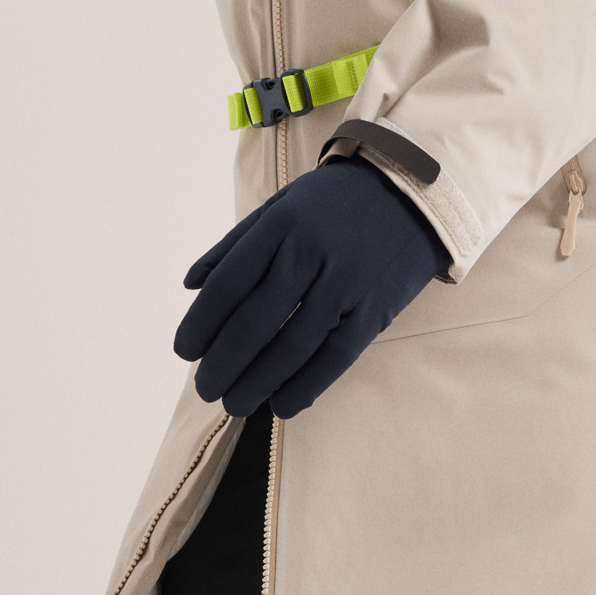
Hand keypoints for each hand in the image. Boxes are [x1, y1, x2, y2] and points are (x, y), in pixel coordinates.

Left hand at [173, 157, 448, 418]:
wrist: (412, 190)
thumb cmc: (334, 201)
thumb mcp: (281, 205)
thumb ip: (234, 245)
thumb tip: (190, 284)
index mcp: (280, 225)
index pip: (228, 284)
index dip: (200, 323)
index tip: (184, 351)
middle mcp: (309, 253)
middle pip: (254, 322)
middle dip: (222, 364)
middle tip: (204, 388)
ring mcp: (345, 283)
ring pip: (292, 346)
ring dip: (256, 383)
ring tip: (234, 404)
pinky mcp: (375, 309)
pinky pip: (335, 357)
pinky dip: (306, 386)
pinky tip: (282, 404)